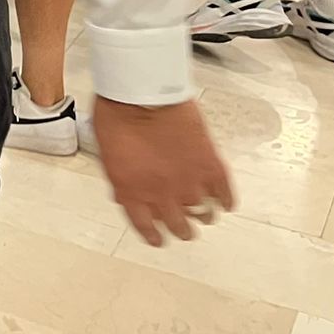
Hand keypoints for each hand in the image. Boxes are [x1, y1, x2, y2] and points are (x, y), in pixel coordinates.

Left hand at [92, 97, 233, 245]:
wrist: (141, 93)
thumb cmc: (116, 115)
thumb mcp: (106, 154)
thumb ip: (121, 180)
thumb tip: (125, 195)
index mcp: (133, 194)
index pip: (146, 228)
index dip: (154, 237)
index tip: (159, 240)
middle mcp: (163, 196)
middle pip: (180, 227)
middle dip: (182, 230)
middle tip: (185, 228)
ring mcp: (190, 183)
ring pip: (205, 214)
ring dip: (204, 215)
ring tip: (205, 214)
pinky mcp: (211, 168)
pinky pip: (225, 195)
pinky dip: (226, 200)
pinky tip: (225, 201)